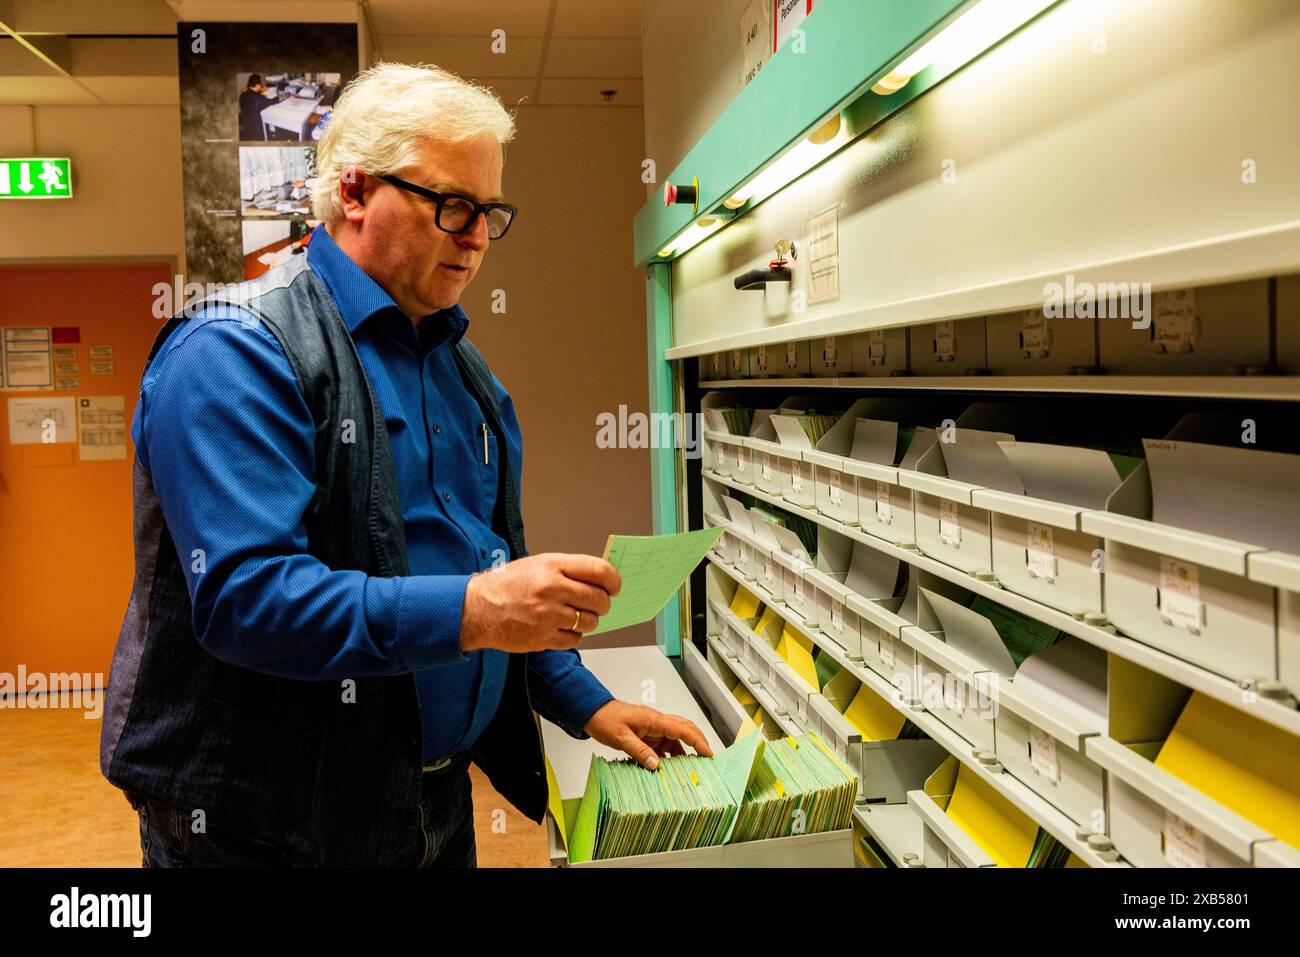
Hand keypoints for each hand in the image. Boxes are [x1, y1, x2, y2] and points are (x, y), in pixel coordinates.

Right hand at [459, 553, 620, 653]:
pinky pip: (574, 639)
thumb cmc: (509, 584)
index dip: (613, 581)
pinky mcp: (543, 637)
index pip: (599, 571)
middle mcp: (552, 589)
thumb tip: (599, 578)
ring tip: (575, 616)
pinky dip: (573, 635)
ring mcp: (548, 615)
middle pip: (598, 599)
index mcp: (553, 566)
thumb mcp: (538, 564)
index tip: (614, 587)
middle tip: (598, 604)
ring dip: (588, 621)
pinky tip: (562, 627)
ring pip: (589, 622)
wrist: (478, 608)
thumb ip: (568, 569)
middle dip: (603, 604)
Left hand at [583, 700, 713, 769]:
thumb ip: (639, 751)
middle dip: (698, 743)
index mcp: (654, 719)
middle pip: (685, 730)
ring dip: (684, 752)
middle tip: (708, 759)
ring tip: (691, 769)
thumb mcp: (621, 737)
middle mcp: (657, 723)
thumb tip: (656, 765)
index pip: (683, 729)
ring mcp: (653, 729)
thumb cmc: (606, 719)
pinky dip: (669, 756)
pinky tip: (670, 769)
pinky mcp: (647, 736)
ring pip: (675, 739)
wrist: (593, 712)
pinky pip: (664, 745)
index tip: (708, 753)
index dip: (697, 741)